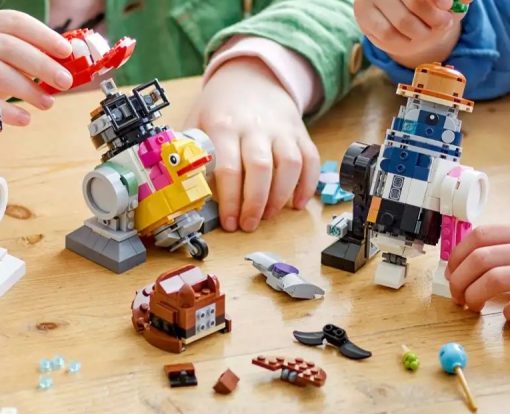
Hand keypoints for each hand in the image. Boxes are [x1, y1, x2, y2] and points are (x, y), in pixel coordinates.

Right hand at [0, 10, 72, 125]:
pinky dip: (8, 111)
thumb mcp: (18, 57)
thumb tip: (72, 65)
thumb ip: (39, 55)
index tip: (67, 51)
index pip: (17, 22)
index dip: (44, 36)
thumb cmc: (4, 67)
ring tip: (48, 103)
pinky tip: (25, 118)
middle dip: (42, 65)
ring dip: (28, 89)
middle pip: (10, 47)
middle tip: (65, 81)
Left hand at [185, 58, 319, 231]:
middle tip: (249, 224)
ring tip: (269, 215)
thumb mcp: (197, 121)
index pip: (228, 168)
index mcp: (224, 126)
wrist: (251, 76)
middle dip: (255, 203)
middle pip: (260, 168)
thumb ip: (191, 151)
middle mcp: (255, 127)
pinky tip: (296, 203)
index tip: (229, 222)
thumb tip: (182, 185)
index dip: (230, 200)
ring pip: (289, 165)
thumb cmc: (222, 107)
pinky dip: (307, 185)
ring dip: (281, 196)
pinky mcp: (300, 133)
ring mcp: (281, 130)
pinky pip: (311, 160)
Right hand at [354, 0, 470, 67]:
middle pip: (415, 2)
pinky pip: (388, 35)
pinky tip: (412, 39)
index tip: (448, 5)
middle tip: (445, 24)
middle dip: (435, 18)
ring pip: (403, 23)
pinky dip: (405, 43)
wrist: (402, 10)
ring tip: (431, 32)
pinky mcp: (363, 13)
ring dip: (423, 34)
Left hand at [445, 223, 509, 322]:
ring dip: (474, 297)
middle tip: (458, 296)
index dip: (458, 256)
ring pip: (493, 281)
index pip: (480, 235)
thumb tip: (476, 258)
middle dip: (459, 280)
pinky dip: (506, 314)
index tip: (453, 272)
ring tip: (473, 307)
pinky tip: (509, 314)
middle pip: (480, 259)